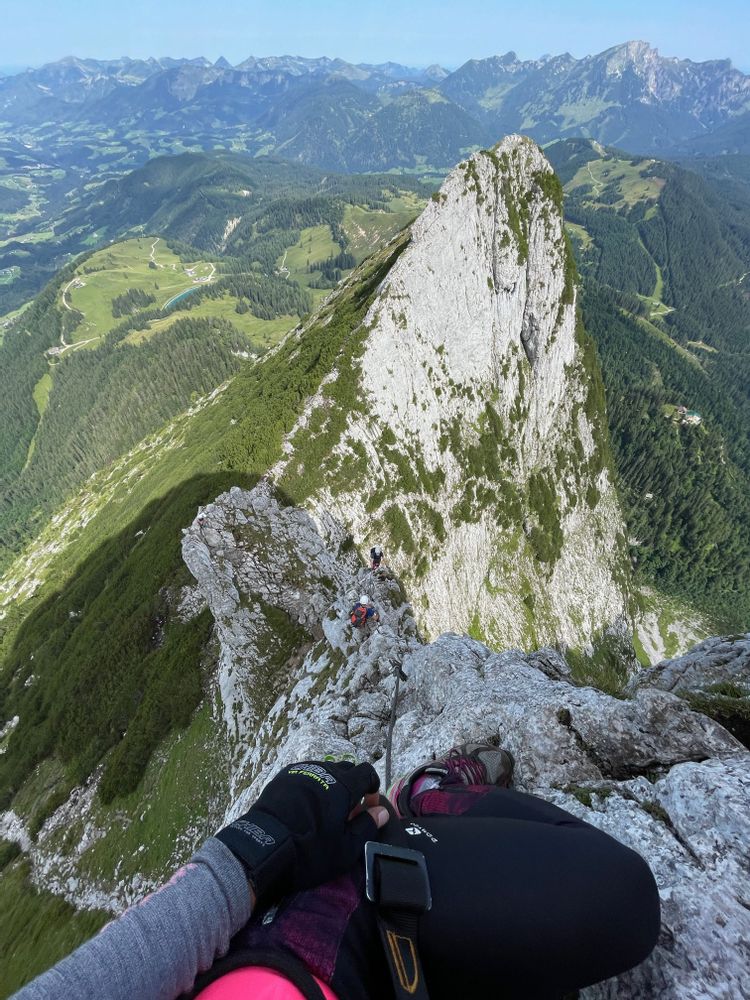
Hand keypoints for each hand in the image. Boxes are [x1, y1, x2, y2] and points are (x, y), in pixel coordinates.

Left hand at [216, 760, 388, 905]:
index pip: (367, 773)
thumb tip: (381, 811)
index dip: (372, 789)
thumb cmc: (310, 850)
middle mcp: (323, 771)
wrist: (263, 848)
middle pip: (346, 770)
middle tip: (347, 814)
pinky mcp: (282, 778)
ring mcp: (300, 772)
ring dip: (331, 788)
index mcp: (343, 786)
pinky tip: (305, 810)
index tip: (368, 809)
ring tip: (324, 813)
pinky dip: (312, 789)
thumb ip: (367, 825)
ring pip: (324, 772)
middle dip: (352, 788)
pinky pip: (305, 776)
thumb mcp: (346, 847)